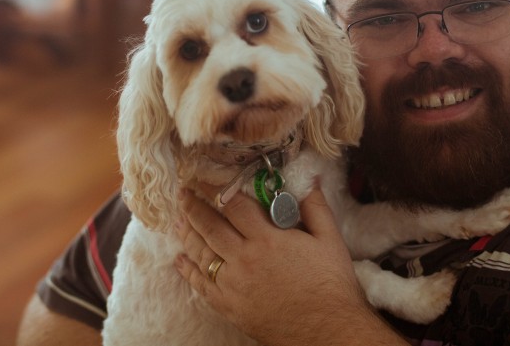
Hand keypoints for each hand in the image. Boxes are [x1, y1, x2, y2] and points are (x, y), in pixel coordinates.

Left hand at [175, 186, 405, 345]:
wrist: (327, 331)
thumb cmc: (331, 285)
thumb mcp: (329, 240)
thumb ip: (315, 207)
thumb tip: (311, 180)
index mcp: (267, 239)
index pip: (233, 205)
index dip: (216, 189)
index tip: (204, 178)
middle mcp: (245, 259)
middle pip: (210, 227)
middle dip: (193, 207)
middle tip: (182, 193)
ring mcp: (234, 284)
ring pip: (202, 253)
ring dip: (187, 234)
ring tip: (178, 220)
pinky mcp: (230, 306)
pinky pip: (202, 285)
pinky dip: (188, 271)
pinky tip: (180, 261)